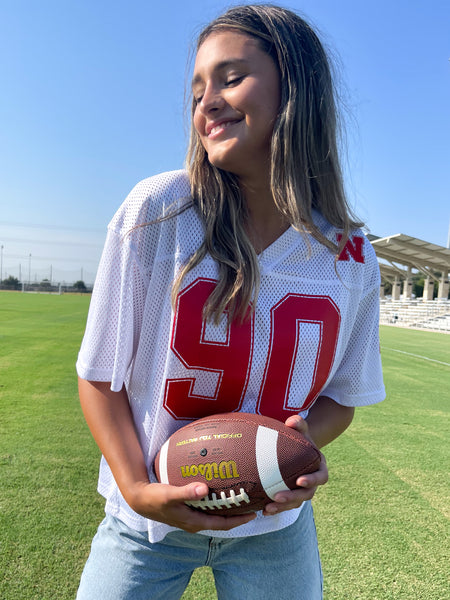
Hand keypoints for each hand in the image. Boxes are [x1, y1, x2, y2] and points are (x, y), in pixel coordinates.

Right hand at [127, 481, 256, 533]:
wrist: (140, 499)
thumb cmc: (154, 497)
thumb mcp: (169, 494)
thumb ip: (186, 492)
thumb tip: (204, 488)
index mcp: (194, 522)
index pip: (222, 524)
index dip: (238, 520)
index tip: (253, 513)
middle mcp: (195, 521)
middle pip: (221, 520)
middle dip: (237, 514)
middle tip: (252, 504)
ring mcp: (191, 516)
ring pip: (215, 514)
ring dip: (228, 509)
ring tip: (241, 498)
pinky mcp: (187, 509)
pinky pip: (207, 508)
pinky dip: (216, 502)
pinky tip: (219, 490)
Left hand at [262, 415, 327, 515]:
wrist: (296, 448)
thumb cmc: (299, 437)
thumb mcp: (301, 429)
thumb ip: (298, 424)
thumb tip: (291, 421)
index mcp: (319, 467)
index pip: (321, 477)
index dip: (312, 480)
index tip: (299, 481)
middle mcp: (313, 482)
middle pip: (307, 494)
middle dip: (293, 497)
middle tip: (277, 497)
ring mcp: (303, 491)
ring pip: (296, 503)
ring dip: (283, 507)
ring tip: (268, 508)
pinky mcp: (292, 496)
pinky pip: (286, 505)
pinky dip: (276, 509)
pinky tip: (262, 510)